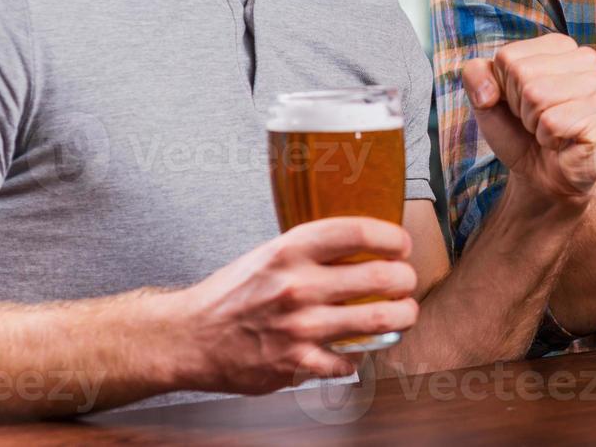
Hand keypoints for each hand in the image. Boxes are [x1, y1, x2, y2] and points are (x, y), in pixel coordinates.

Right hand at [171, 217, 418, 394]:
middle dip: (405, 279)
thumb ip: (312, 250)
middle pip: (380, 277)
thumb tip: (363, 244)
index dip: (391, 237)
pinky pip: (349, 360)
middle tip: (406, 281)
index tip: (401, 244)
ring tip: (403, 312)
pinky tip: (359, 347)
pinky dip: (360, 355)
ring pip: (377, 320)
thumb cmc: (232, 293)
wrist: (189, 337)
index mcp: (290, 250)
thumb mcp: (269, 254)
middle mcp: (297, 286)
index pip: (357, 232)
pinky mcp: (295, 363)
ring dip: (401, 316)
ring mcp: (298, 327)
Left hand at [461, 34, 595, 203]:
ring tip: (548, 129)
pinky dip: (548, 138)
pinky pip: (552, 122)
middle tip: (536, 120)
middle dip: (519, 107)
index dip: (504, 88)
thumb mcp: (487, 100)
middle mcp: (584, 59)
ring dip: (534, 123)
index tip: (521, 103)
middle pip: (522, 74)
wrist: (541, 175)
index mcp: (558, 46)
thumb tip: (488, 90)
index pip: (508, 57)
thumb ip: (475, 76)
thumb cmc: (519, 132)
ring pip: (537, 96)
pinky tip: (561, 141)